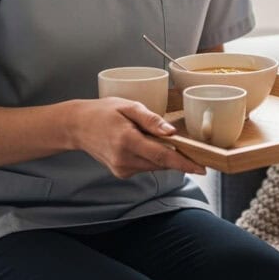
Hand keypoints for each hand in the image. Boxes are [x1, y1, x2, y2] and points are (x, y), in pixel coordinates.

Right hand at [70, 98, 205, 178]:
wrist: (77, 126)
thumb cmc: (103, 112)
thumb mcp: (129, 107)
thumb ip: (151, 119)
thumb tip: (171, 132)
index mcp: (127, 141)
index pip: (162, 156)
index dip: (184, 163)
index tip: (201, 168)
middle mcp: (124, 159)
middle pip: (161, 162)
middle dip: (179, 157)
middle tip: (190, 147)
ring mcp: (121, 168)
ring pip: (155, 166)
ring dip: (164, 156)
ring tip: (156, 138)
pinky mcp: (121, 172)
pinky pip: (145, 167)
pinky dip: (152, 158)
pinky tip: (144, 144)